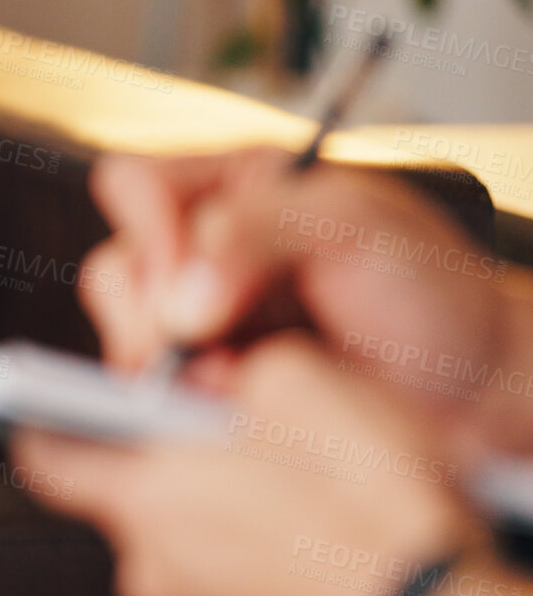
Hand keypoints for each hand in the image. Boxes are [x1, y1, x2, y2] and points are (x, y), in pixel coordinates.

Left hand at [13, 335, 472, 595]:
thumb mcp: (312, 389)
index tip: (64, 410)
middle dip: (177, 478)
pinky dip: (257, 587)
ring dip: (224, 534)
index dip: (53, 425)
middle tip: (243, 455)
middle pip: (133, 508)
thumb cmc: (379, 522)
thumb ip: (240, 371)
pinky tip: (313, 565)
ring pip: (186, 560)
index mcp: (147, 498)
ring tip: (299, 515)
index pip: (46, 458)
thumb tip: (224, 377)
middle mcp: (152, 572)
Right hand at [81, 148, 529, 452]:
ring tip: (233, 380)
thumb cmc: (435, 293)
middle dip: (150, 313)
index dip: (147, 231)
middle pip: (117, 268)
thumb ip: (255, 234)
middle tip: (204, 344)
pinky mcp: (210, 391)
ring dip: (168, 367)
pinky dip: (184, 407)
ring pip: (126, 339)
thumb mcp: (351, 224)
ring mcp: (204, 329)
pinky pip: (156, 399)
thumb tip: (178, 302)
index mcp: (235, 191)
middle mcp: (207, 255)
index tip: (186, 280)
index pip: (135, 187)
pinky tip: (234, 407)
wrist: (478, 392)